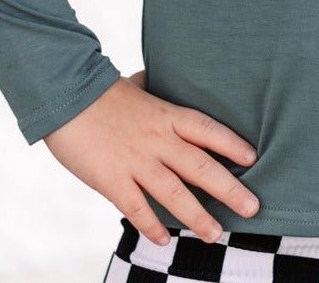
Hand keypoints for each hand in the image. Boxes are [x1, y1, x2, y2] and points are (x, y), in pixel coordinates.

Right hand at [42, 68, 260, 246]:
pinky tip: (164, 240)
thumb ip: (153, 89)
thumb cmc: (101, 92)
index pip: (207, 129)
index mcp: (165, 114)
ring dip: (197, 216)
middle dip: (229, 189)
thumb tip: (158, 78)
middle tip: (253, 207)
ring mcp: (135, 161)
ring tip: (216, 234)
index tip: (253, 158)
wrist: (64, 96)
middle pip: (200, 166)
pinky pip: (136, 207)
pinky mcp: (111, 179)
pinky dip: (151, 225)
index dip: (231, 144)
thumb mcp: (136, 86)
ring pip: (173, 193)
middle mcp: (157, 139)